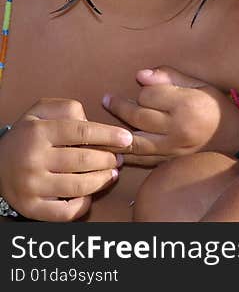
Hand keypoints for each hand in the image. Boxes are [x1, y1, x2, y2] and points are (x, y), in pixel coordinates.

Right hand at [0, 98, 130, 221]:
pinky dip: (83, 205)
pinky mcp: (31, 208)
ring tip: (112, 173)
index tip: (127, 138)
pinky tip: (90, 195)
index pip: (82, 132)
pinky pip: (65, 213)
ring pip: (79, 187)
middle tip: (119, 158)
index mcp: (38, 132)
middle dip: (109, 159)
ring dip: (103, 180)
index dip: (109, 135)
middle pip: (84, 160)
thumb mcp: (41, 111)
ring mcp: (31, 186)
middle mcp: (33, 160)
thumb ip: (68, 108)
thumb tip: (91, 121)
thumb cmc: (28, 135)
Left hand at [102, 67, 238, 165]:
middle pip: (137, 116)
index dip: (143, 89)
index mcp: (186, 104)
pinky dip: (125, 153)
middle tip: (108, 99)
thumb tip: (140, 75)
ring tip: (102, 123)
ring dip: (115, 132)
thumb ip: (170, 77)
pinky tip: (115, 146)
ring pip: (134, 141)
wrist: (233, 136)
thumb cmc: (215, 105)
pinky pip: (141, 159)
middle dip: (119, 106)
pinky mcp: (169, 160)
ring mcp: (172, 148)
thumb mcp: (199, 84)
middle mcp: (178, 127)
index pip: (149, 95)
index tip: (145, 87)